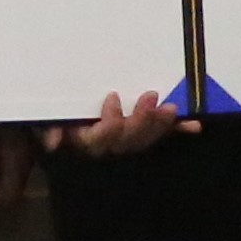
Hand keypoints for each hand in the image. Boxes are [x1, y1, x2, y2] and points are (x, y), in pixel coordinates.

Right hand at [48, 90, 195, 157]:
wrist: (69, 107)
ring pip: (146, 139)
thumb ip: (48, 126)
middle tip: (150, 96)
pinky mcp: (143, 131)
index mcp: (86, 138)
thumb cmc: (56, 111)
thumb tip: (54, 143)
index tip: (113, 97)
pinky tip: (194, 126)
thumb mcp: (46, 116)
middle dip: (141, 121)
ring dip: (160, 125)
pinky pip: (162, 134)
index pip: (100, 139)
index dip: (110, 123)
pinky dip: (178, 130)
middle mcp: (109, 144)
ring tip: (171, 108)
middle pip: (128, 141)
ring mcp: (128, 138)